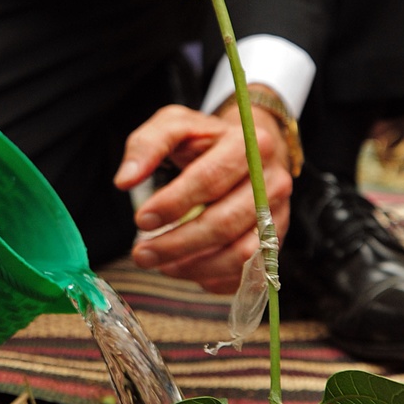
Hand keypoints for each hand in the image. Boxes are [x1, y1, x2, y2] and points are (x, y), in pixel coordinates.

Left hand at [114, 104, 291, 293]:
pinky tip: (185, 269)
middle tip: (141, 254)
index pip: (210, 179)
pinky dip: (214, 277)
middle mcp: (273, 181)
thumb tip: (125, 180)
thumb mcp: (174, 125)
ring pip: (241, 253)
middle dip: (177, 244)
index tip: (141, 219)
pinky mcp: (277, 241)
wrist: (247, 152)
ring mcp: (279, 214)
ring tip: (160, 265)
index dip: (173, 203)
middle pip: (225, 222)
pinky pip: (248, 271)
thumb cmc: (206, 140)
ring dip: (194, 266)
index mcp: (249, 144)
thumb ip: (146, 145)